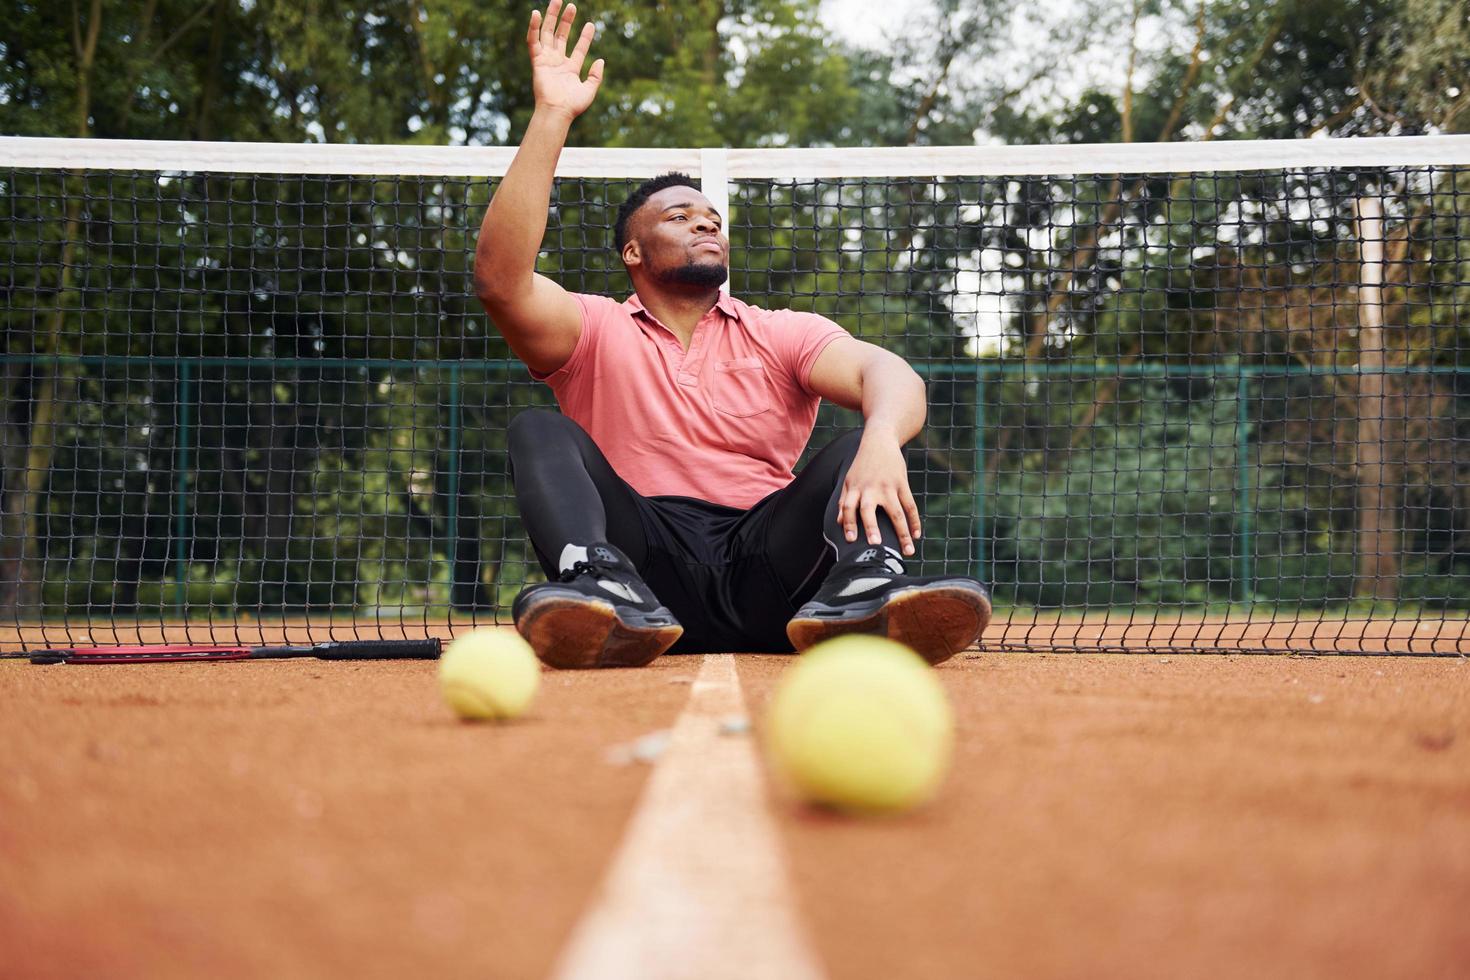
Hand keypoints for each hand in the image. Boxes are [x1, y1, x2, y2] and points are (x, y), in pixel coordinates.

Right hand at [527, 1, 603, 118]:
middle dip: (566, 20)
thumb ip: (596, 76)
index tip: (591, 24)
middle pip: (561, 36)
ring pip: (548, 34)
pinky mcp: (537, 61)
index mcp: (570, 69)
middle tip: (571, 6)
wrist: (557, 112)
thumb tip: (601, 60)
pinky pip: (533, 41)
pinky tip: (536, 14)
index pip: (579, 48)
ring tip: (557, 1)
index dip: (585, 37)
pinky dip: (533, 27)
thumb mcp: (589, 90)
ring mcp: (547, 60)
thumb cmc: (573, 106)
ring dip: (552, 17)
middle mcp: (558, 62)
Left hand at [837, 433, 922, 556]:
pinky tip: (916, 536)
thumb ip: (844, 501)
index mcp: (855, 488)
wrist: (880, 441)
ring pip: (896, 512)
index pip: (849, 508)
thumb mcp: (849, 480)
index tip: (850, 540)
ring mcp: (888, 486)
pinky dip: (914, 521)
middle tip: (875, 544)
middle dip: (871, 527)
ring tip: (907, 551)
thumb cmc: (862, 465)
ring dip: (902, 533)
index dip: (849, 523)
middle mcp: (870, 488)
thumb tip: (839, 523)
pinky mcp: (902, 484)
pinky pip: (910, 505)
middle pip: (869, 510)